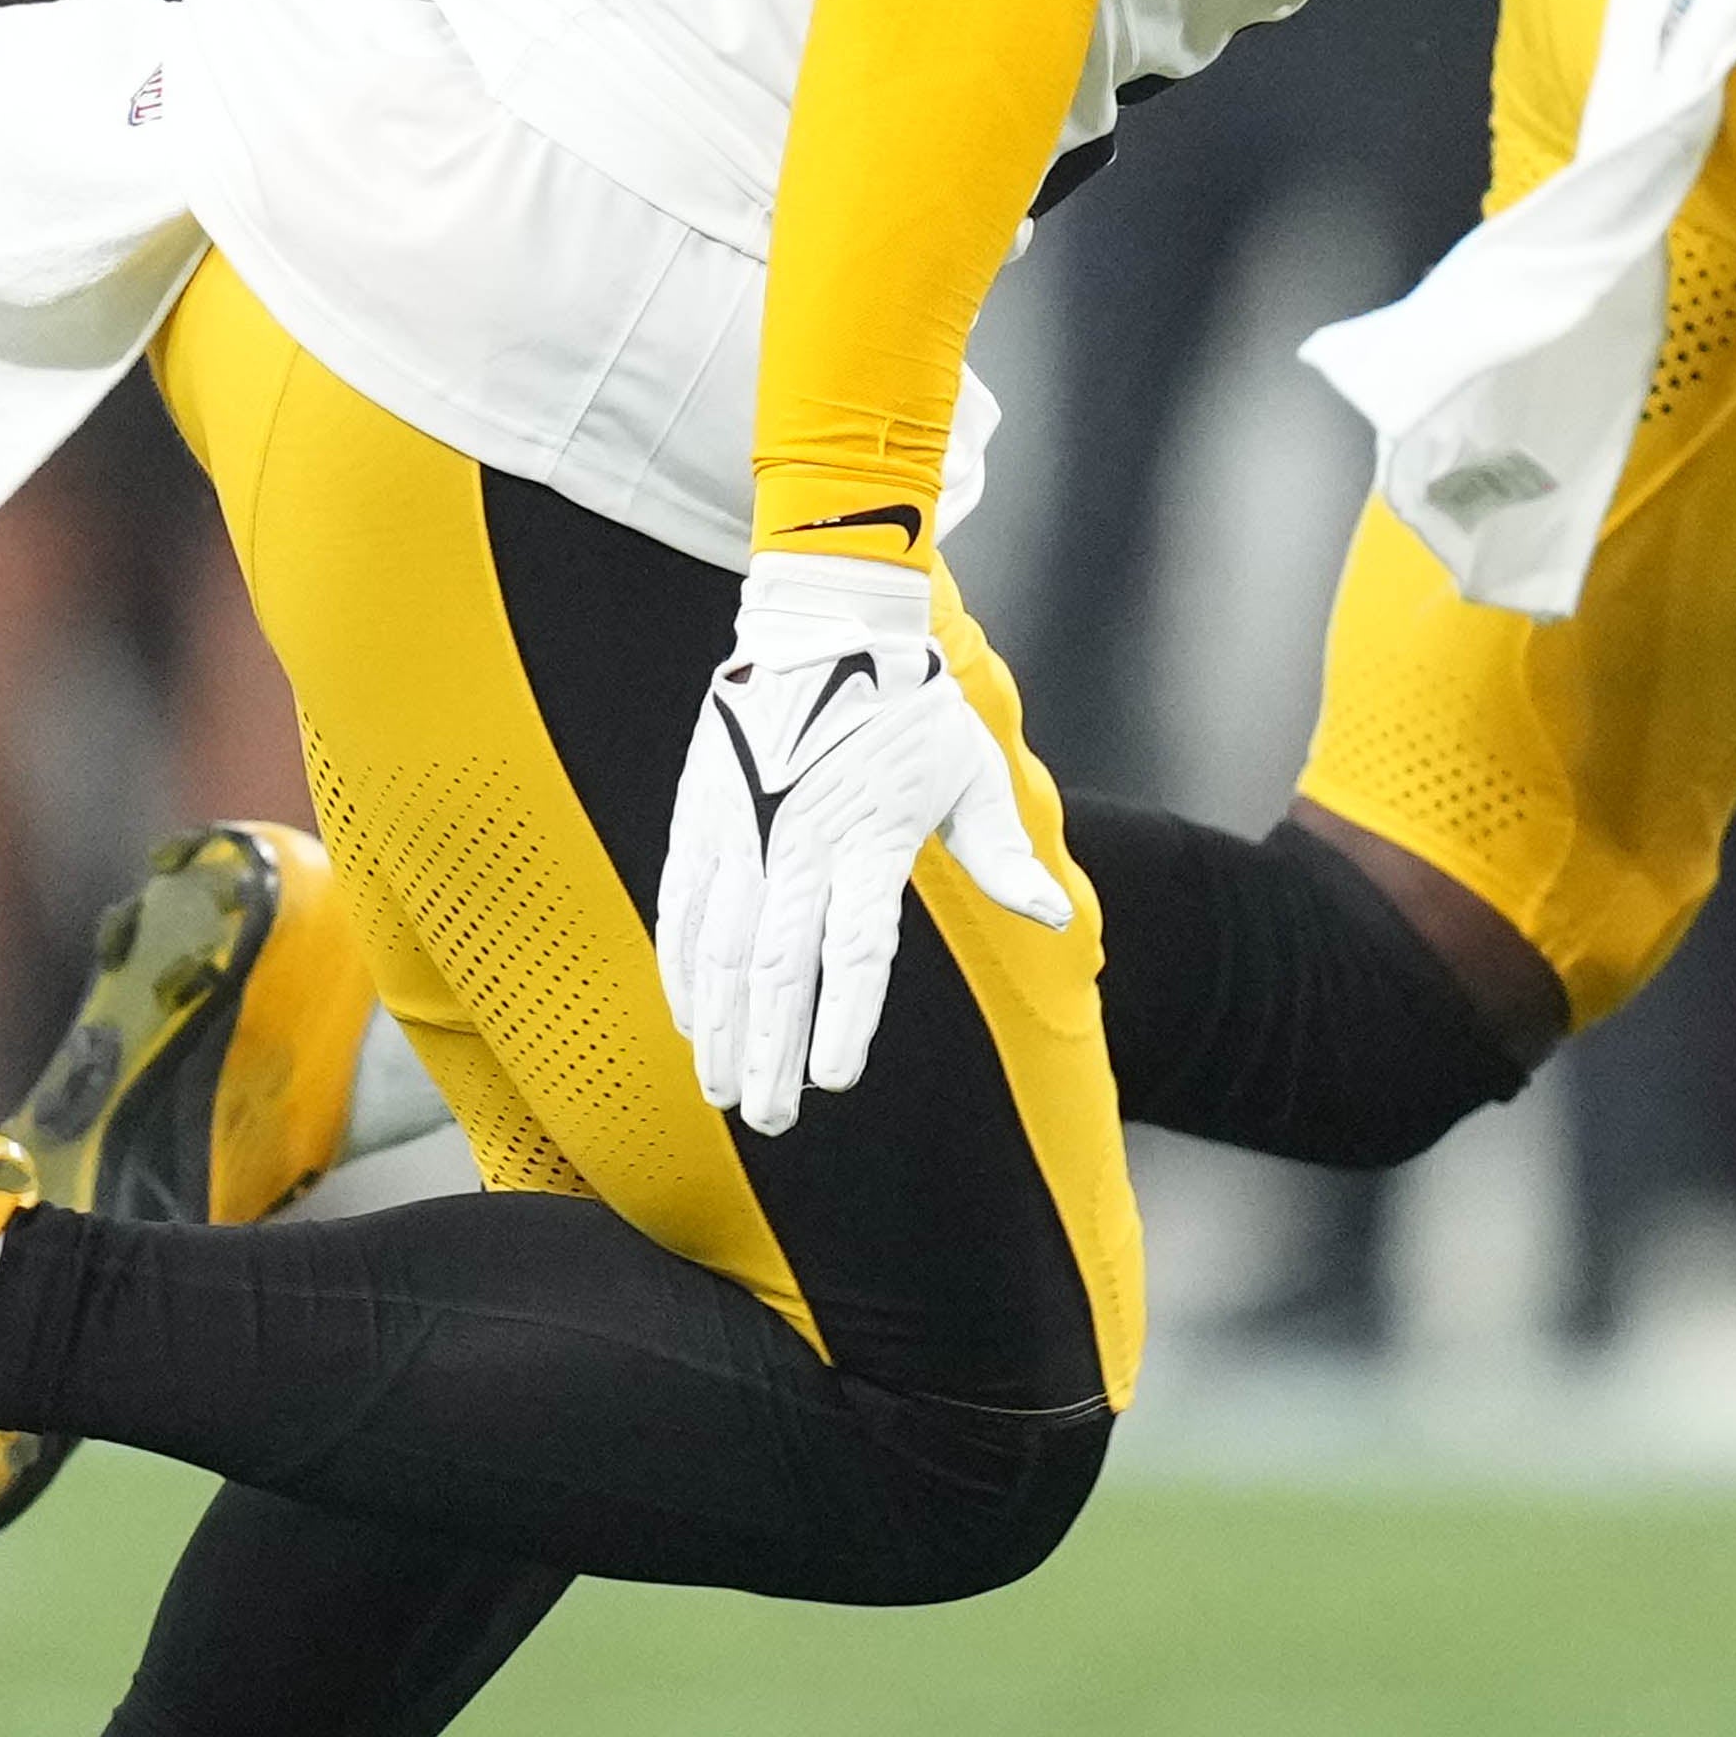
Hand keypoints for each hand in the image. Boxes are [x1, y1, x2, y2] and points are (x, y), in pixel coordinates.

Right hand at [657, 551, 1054, 1134]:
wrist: (825, 619)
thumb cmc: (910, 704)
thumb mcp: (971, 771)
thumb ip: (1003, 854)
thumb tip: (1054, 916)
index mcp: (870, 837)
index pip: (851, 949)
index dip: (840, 1019)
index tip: (834, 1080)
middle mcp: (799, 839)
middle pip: (776, 967)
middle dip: (769, 1051)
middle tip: (768, 1118)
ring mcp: (742, 828)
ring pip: (719, 948)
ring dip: (720, 1026)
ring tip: (723, 1088)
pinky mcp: (702, 814)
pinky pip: (682, 907)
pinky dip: (681, 970)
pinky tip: (689, 1020)